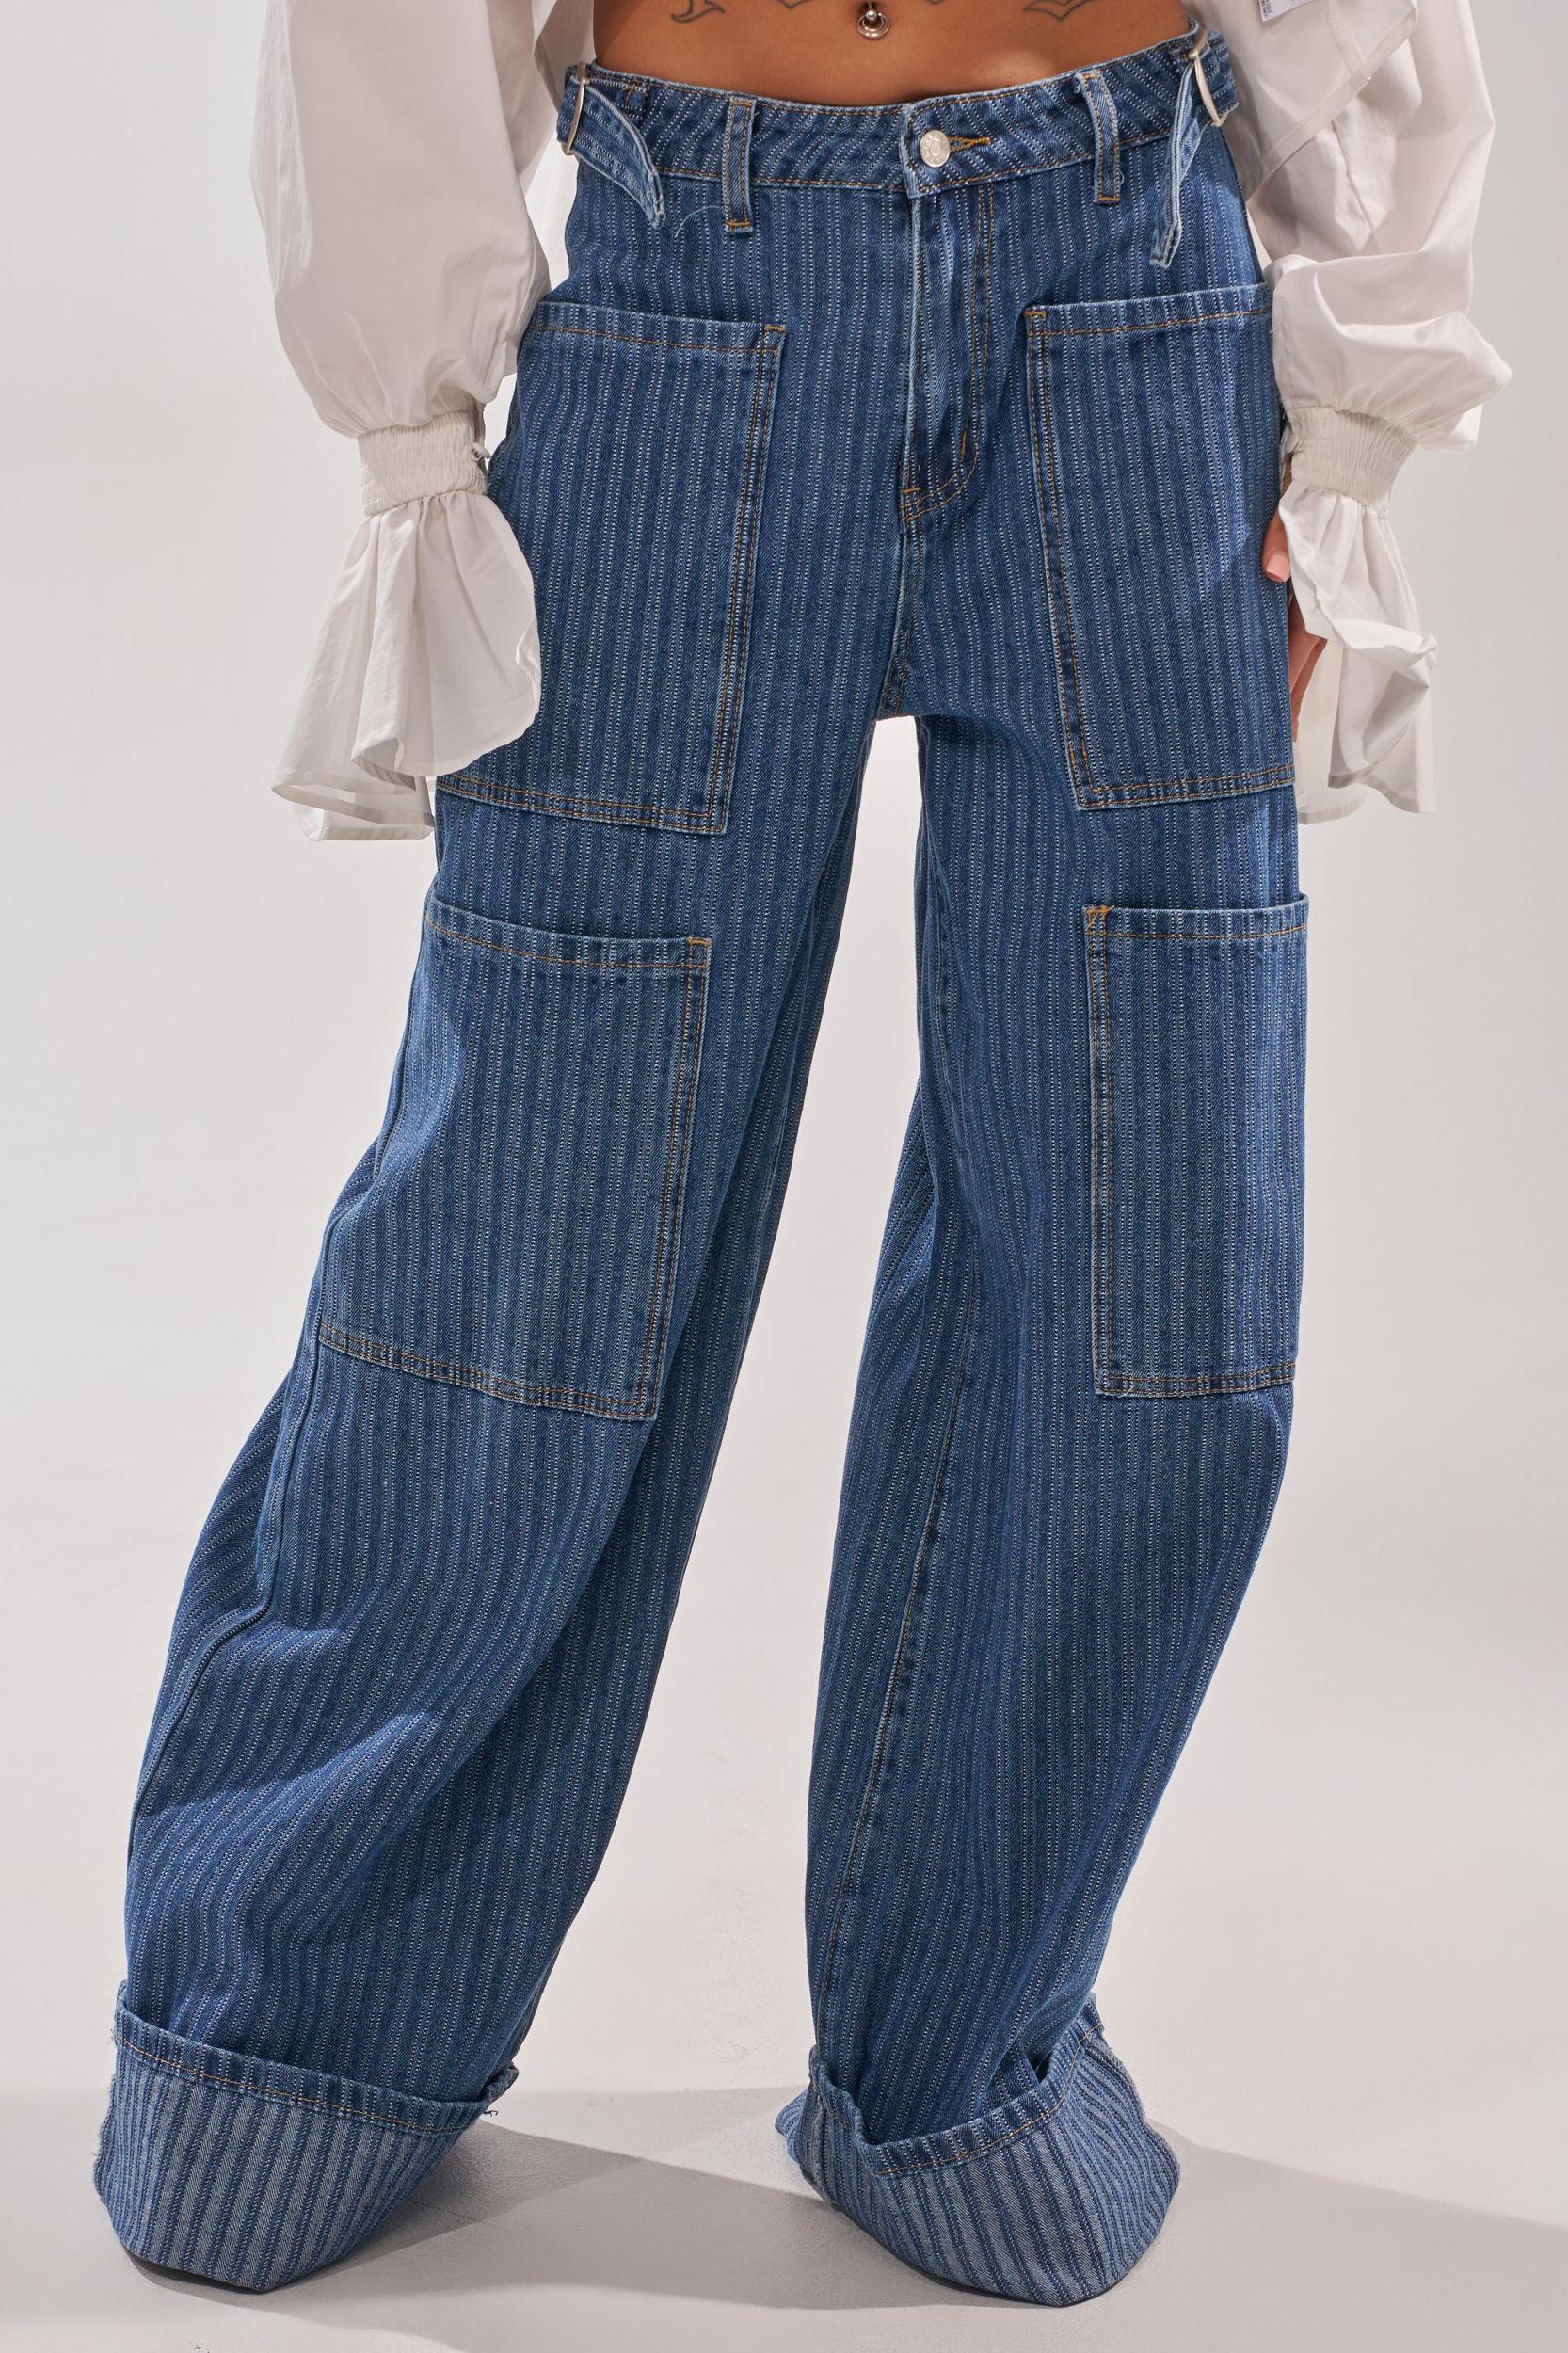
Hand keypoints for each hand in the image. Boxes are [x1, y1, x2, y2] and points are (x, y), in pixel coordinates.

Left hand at [1262, 463, 1326, 734]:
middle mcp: (1323, 594)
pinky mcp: (1315, 577)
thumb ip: (1279, 536)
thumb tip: (1271, 572)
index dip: (1286, 692)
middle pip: (1302, 661)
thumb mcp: (1293, 495)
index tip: (1277, 730)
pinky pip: (1304, 625)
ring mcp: (1321, 588)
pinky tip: (1278, 670)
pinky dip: (1292, 653)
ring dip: (1292, 682)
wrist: (1349, 442)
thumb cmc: (1317, 468)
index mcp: (1315, 584)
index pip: (1297, 652)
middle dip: (1288, 702)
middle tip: (1273, 746)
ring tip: (1279, 723)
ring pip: (1304, 647)